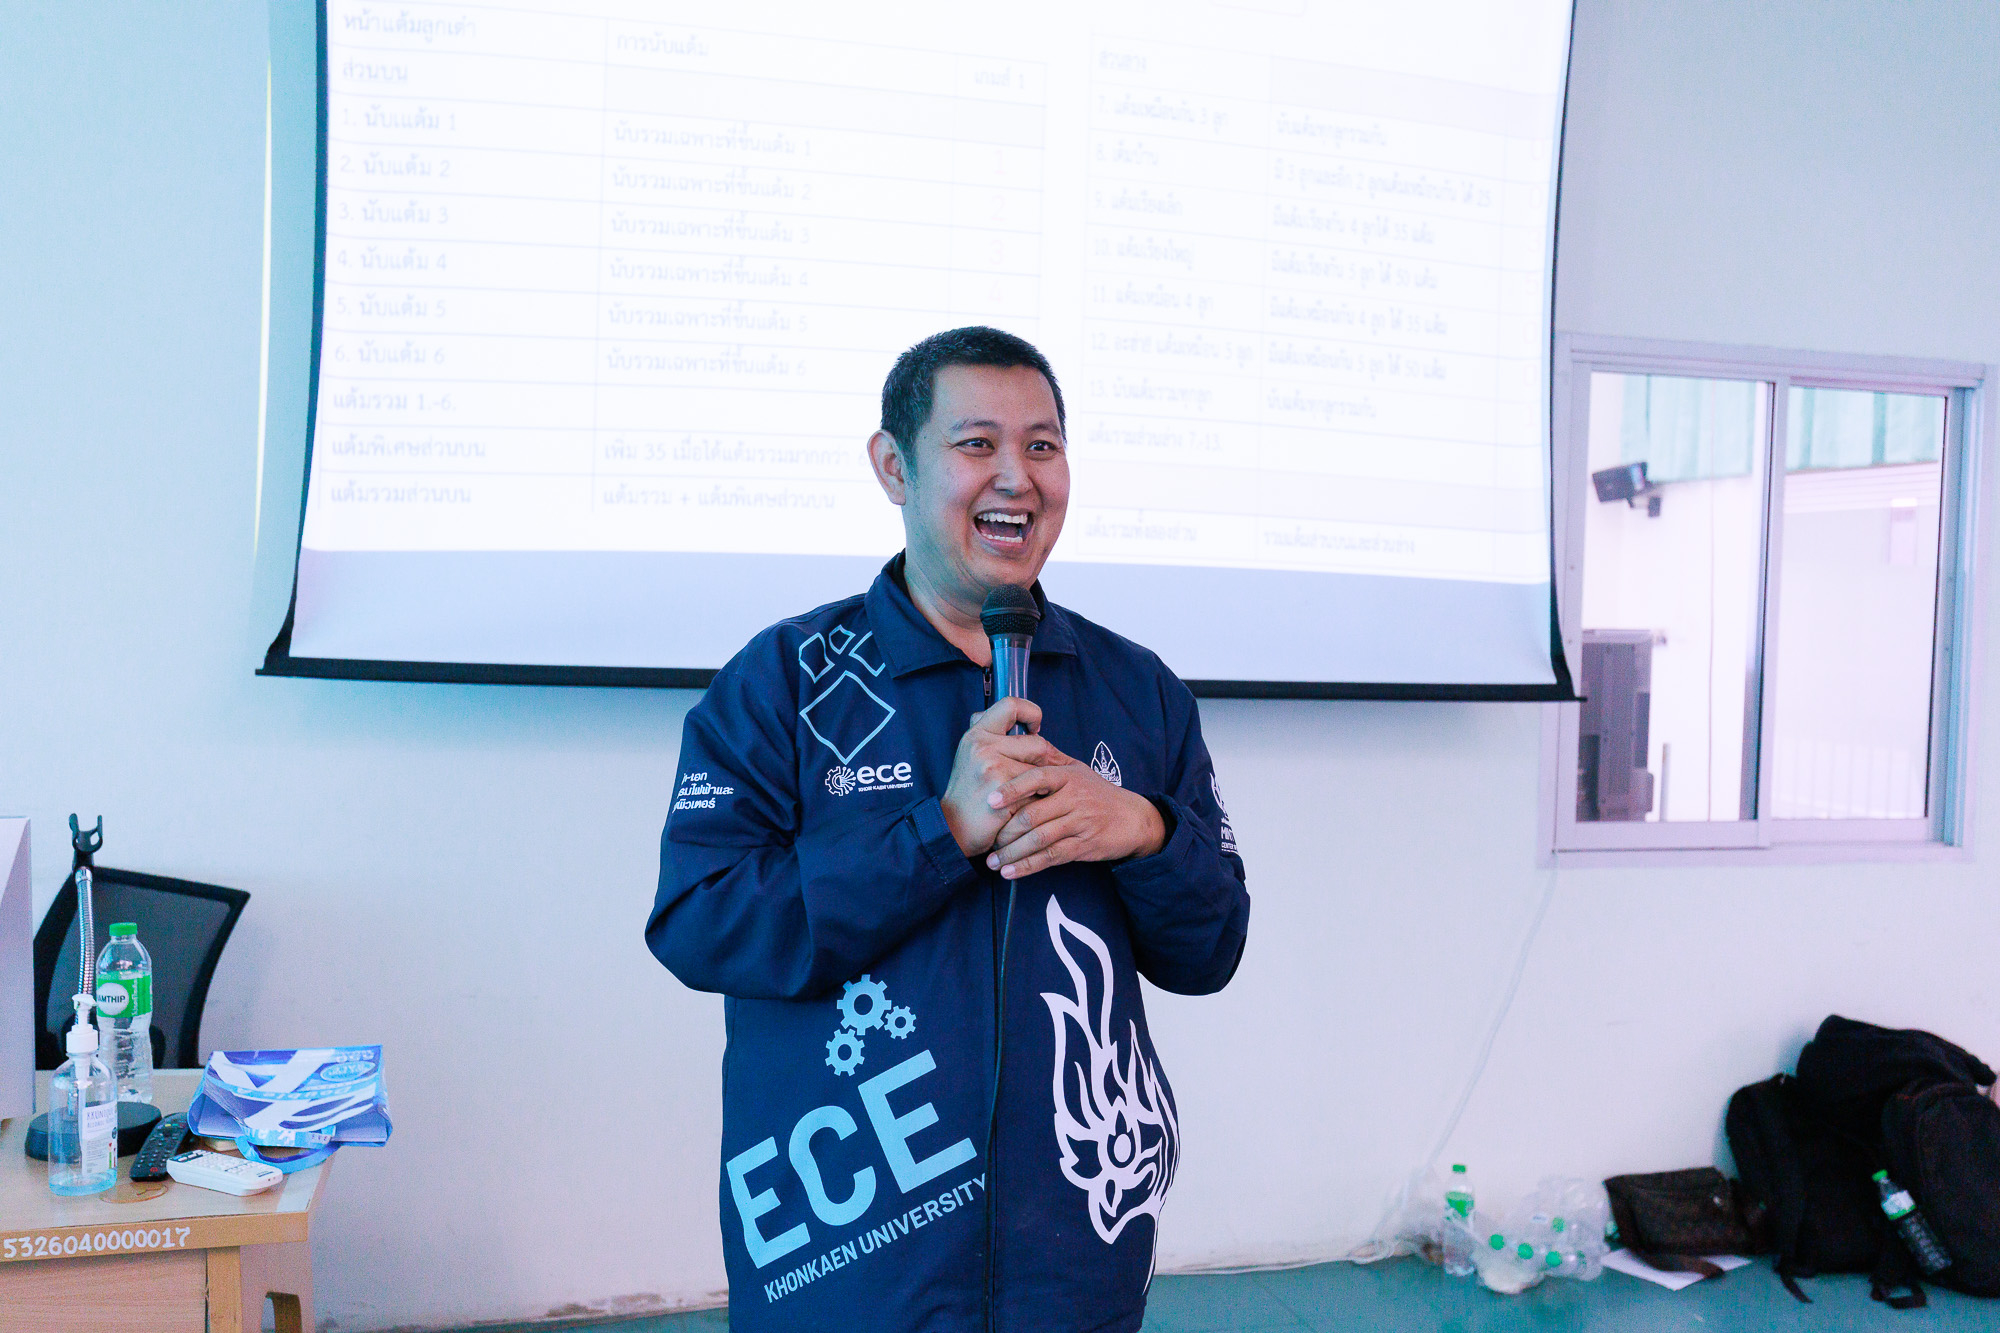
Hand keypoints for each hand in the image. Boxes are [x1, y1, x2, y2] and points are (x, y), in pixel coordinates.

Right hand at [940, 698, 1066, 856]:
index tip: (1034, 729)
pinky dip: (1037, 802)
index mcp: (977, 734)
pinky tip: (1025, 808)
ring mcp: (993, 767)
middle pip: (1038, 743)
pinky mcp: (1003, 790)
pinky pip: (1037, 791)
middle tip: (1041, 775)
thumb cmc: (969, 793)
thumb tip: (1021, 719)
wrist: (954, 828)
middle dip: (1046, 763)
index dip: (1031, 713)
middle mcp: (982, 746)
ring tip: (1031, 794)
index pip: (1011, 705)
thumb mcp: (972, 755)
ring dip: (1042, 785)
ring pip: (1041, 770)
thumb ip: (992, 735)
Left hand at [984, 761, 1166, 878]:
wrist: (1134, 819)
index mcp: (1068, 776)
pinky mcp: (1084, 845)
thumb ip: (1050, 762)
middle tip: (986, 840)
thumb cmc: (1099, 794)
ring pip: (1039, 839)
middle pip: (1032, 815)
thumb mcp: (1079, 770)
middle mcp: (1074, 797)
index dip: (1011, 789)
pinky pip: (1051, 857)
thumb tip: (1016, 747)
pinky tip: (1011, 872)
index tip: (990, 801)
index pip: (1036, 778)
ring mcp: (1080, 822)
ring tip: (993, 861)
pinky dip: (1028, 866)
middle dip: (1005, 831)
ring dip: (1012, 853)